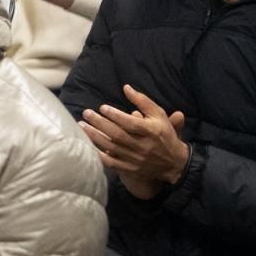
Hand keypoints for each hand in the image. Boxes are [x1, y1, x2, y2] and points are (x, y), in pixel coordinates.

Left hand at [79, 84, 189, 199]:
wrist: (174, 162)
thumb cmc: (164, 134)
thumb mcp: (159, 115)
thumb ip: (142, 101)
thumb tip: (126, 87)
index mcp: (150, 131)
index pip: (130, 123)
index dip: (115, 115)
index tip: (102, 107)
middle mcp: (142, 145)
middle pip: (117, 134)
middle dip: (99, 123)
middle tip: (86, 113)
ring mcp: (135, 158)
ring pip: (111, 147)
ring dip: (94, 136)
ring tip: (81, 126)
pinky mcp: (130, 168)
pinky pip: (111, 163)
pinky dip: (99, 156)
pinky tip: (88, 146)